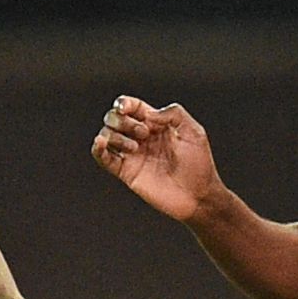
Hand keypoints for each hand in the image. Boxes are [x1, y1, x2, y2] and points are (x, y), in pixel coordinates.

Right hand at [92, 96, 219, 221]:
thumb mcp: (193, 131)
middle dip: (123, 121)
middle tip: (144, 134)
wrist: (198, 195)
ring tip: (135, 148)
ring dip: (115, 136)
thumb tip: (148, 115)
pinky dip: (98, 149)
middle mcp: (141, 138)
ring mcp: (132, 155)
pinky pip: (104, 159)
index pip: (132, 107)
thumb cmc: (199, 164)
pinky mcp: (127, 172)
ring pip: (107, 135)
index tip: (123, 107)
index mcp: (156, 124)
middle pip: (115, 118)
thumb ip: (173, 113)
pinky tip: (100, 143)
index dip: (124, 103)